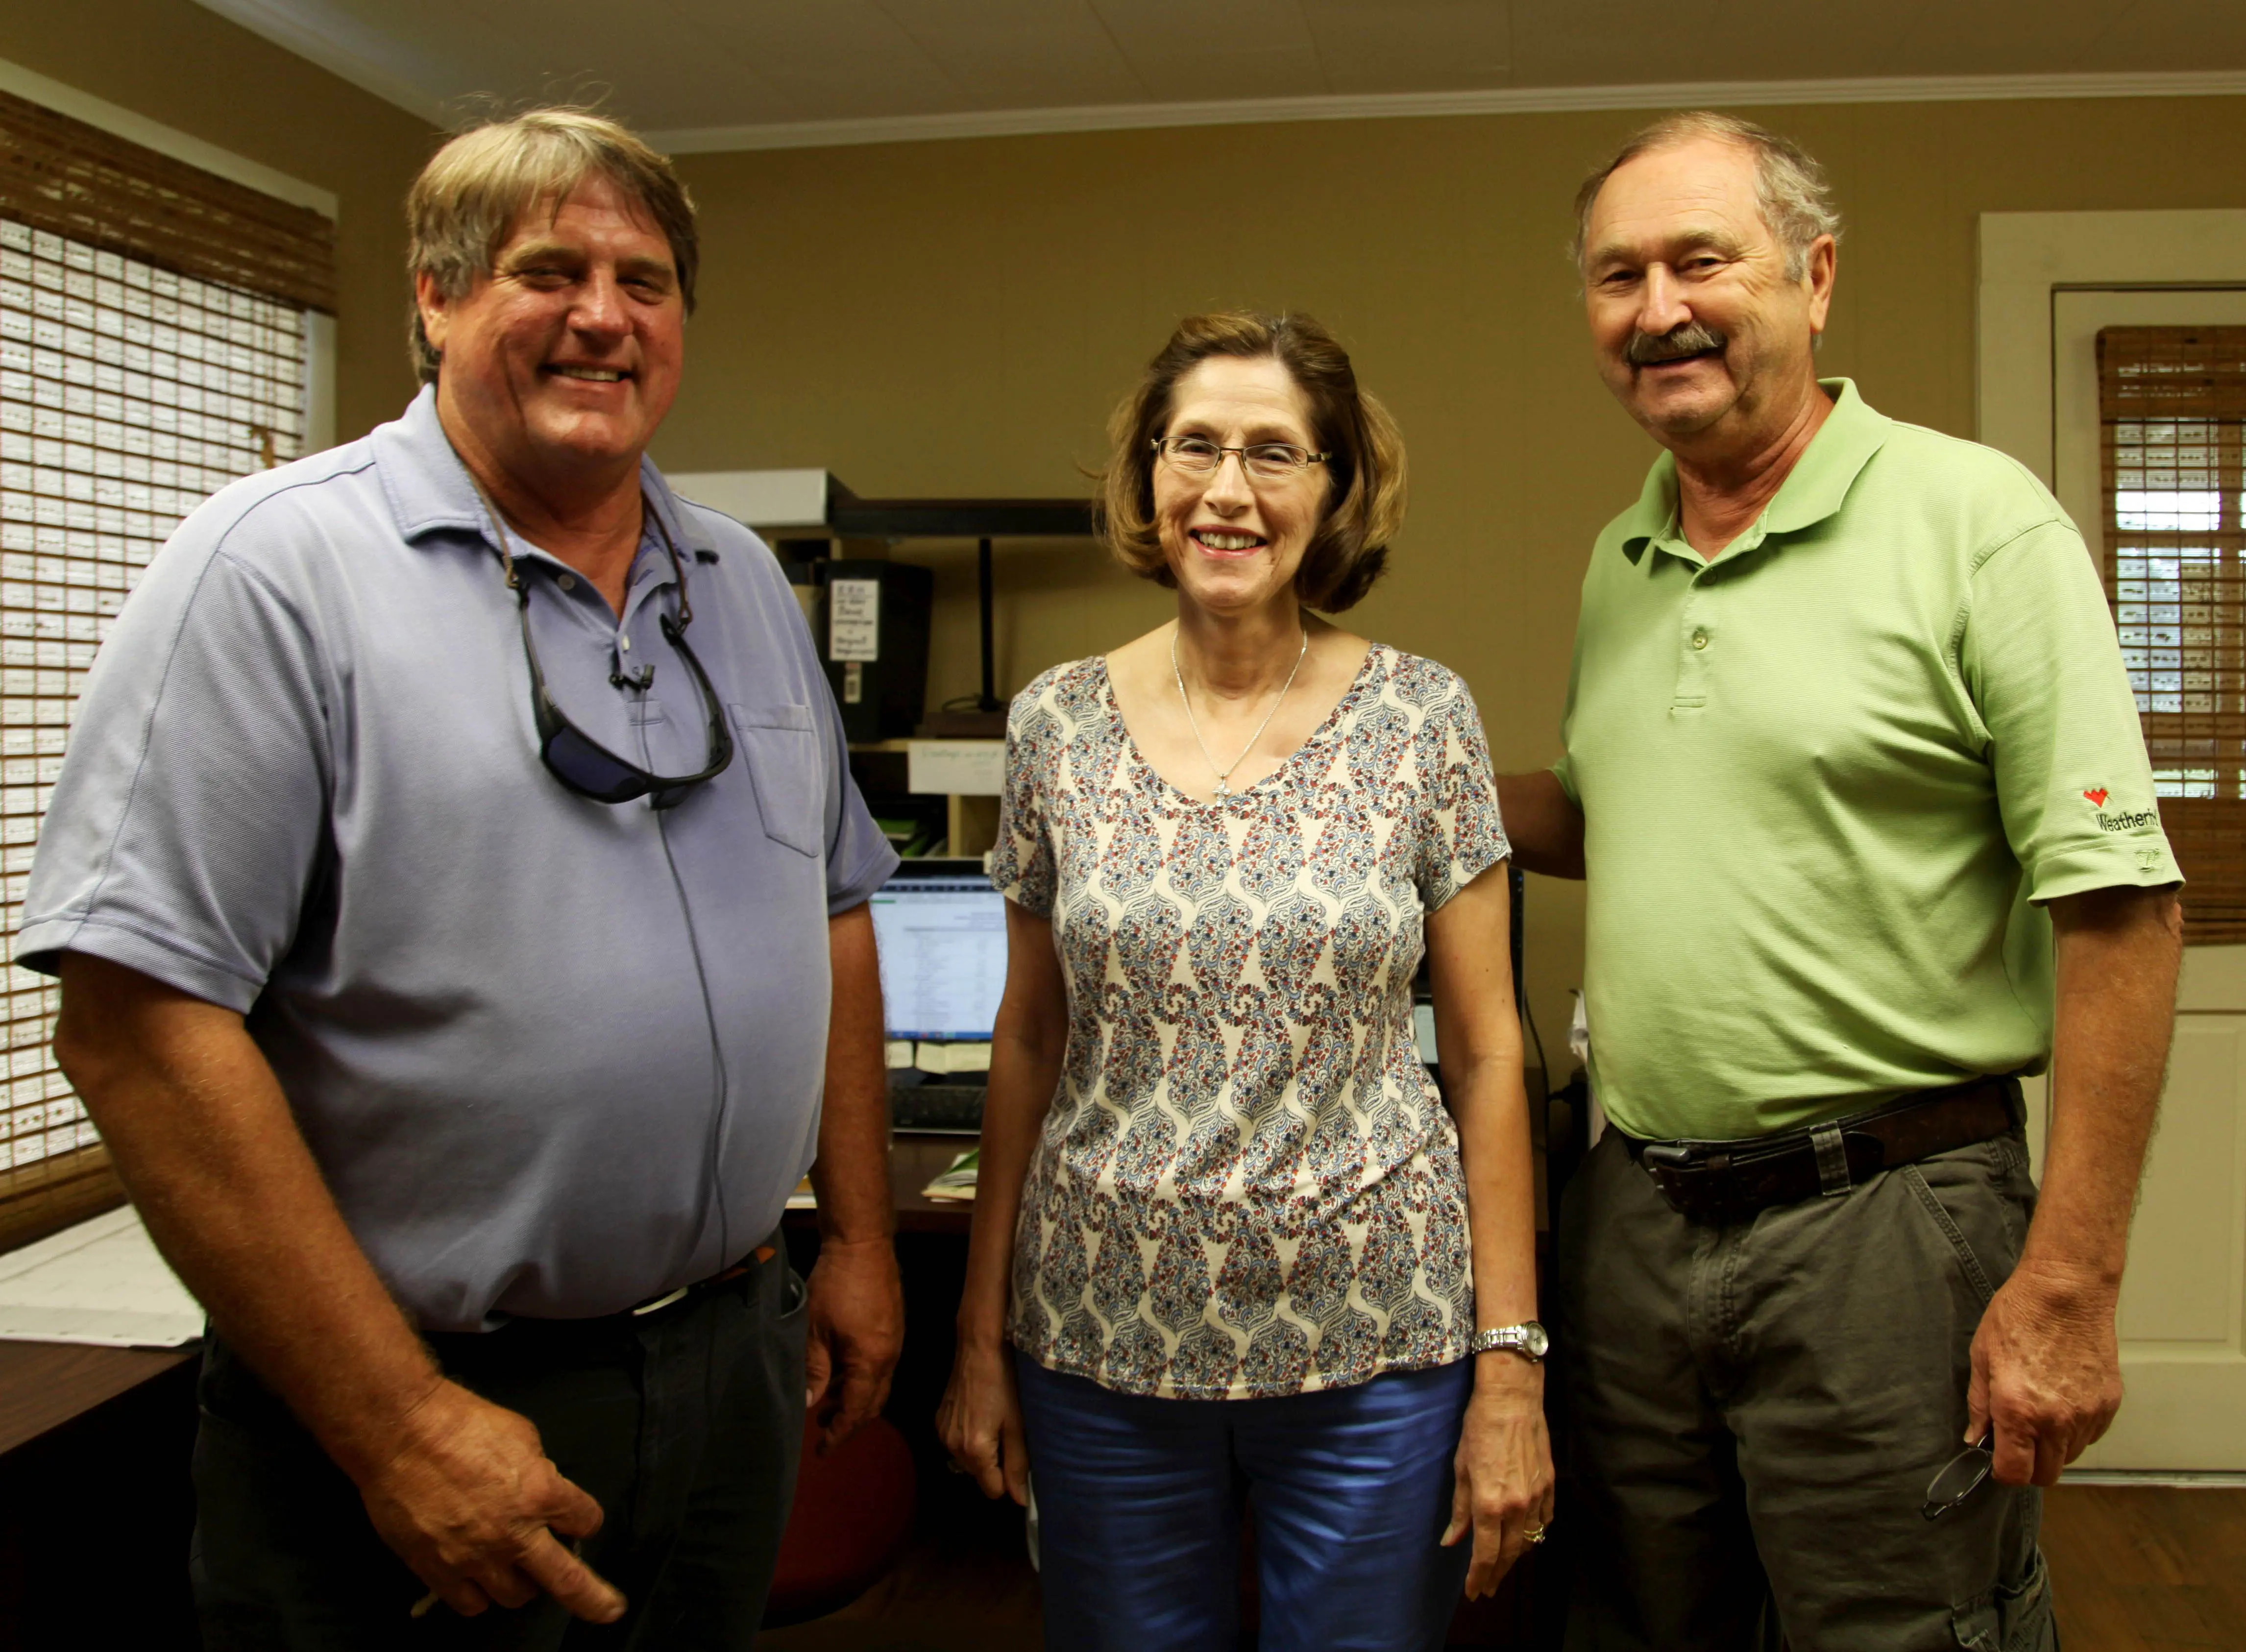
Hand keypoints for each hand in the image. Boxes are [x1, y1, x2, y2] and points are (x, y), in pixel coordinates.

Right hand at [352, 1379, 623, 1621]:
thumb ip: (539, 1471)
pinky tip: (478, 1580)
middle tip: (608, 1609)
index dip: (583, 1520)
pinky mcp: (437, 1569)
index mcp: (541, 1493)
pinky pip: (470, 1603)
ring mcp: (475, 1557)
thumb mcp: (521, 1435)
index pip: (585, 1522)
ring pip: (515, 1597)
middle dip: (593, 1599)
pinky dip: (479, 1595)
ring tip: (517, 1570)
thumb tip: (543, 1488)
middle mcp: (514, 1533)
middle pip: (567, 1582)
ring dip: (523, 1585)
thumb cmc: (460, 1422)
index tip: (578, 1521)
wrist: (401, 1432)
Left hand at [804, 1235, 904, 1451]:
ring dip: (855, 1399)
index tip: (822, 1449)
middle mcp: (889, 1356)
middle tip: (824, 1432)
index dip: (840, 1433)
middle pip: (874, 1403)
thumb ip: (814, 1371)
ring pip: (877, 1384)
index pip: (858, 1411)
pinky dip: (861, 1378)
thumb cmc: (836, 1286)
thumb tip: (809, 1404)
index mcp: (872, 1361)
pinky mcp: (892, 1326)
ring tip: (828, 1406)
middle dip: (851, 1421)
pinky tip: (841, 1374)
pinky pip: (879, 1365)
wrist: (863, 1244)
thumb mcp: (815, 1332)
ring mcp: (894, 1340)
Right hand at [937, 1336, 1028, 1504]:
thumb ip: (1018, 1465)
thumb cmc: (1004, 1384)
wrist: (978, 1350)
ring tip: (994, 1423)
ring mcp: (942, 1434)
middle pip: (979, 1476)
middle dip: (995, 1465)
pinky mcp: (938, 1421)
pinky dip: (968, 1438)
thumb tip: (1020, 1501)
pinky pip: (956, 1444)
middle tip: (1008, 1436)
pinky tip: (979, 1416)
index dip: (1008, 1480)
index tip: (1018, 1459)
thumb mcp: (1017, 1425)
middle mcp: (953, 1448)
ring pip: (967, 1461)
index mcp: (975, 1451)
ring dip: (982, 1452)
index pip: (993, 1490)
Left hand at [1442, 1359, 1554, 1598]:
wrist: (1512, 1397)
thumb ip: (1459, 1509)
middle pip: (1509, 1554)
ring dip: (1515, 1559)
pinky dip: (1534, 1535)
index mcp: (1490, 1502)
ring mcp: (1537, 1496)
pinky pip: (1544, 1521)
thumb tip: (1451, 1540)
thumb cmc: (1479, 1428)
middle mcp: (1517, 1505)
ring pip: (1529, 1541)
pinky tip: (1525, 1539)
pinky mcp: (1550, 1485)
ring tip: (1502, 1569)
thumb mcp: (1461, 1468)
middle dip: (1496, 1575)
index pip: (1486, 1554)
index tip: (1473, 1592)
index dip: (1478, 1577)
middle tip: (1486, 1589)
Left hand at [1967, 1258, 2123, 1486]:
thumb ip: (1979, 1405)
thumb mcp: (1982, 1358)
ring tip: (2040, 1413)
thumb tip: (1976, 1438)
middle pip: (2046, 1475)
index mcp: (2019, 1411)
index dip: (2003, 1472)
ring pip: (2069, 1457)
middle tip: (2017, 1440)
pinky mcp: (2108, 1405)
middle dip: (2029, 1465)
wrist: (2066, 1292)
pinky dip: (2075, 1430)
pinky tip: (2062, 1401)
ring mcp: (2087, 1415)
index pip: (2015, 1474)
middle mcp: (2057, 1420)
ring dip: (2053, 1448)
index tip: (1997, 1459)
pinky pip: (2089, 1436)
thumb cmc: (2018, 1317)